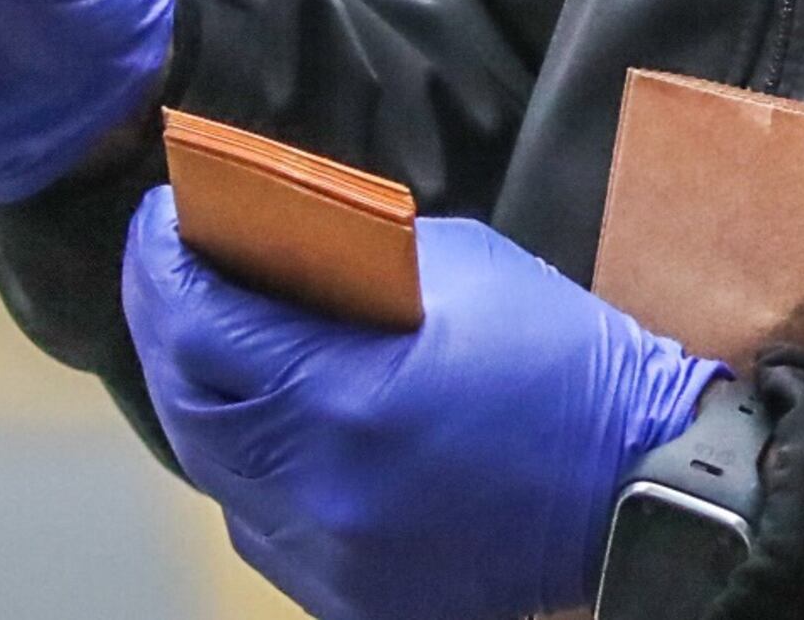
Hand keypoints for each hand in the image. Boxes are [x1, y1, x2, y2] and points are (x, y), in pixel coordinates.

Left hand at [121, 194, 717, 619]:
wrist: (643, 485)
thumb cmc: (564, 363)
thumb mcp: (461, 270)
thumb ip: (353, 261)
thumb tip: (273, 246)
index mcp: (348, 400)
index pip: (201, 328)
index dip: (162, 267)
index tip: (160, 222)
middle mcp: (323, 492)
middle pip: (190, 407)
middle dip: (167, 329)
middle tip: (169, 272)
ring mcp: (335, 561)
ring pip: (220, 476)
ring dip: (211, 403)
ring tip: (217, 343)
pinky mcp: (355, 600)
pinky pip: (269, 527)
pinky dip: (259, 472)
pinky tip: (278, 425)